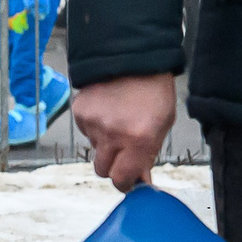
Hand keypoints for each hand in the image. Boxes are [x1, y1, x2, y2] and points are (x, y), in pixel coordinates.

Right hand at [71, 73, 176, 190]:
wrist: (133, 58)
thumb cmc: (154, 92)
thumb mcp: (162, 127)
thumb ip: (149, 155)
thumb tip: (139, 178)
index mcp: (139, 140)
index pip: (121, 179)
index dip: (125, 183)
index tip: (128, 180)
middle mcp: (113, 135)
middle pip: (102, 170)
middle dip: (113, 166)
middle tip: (123, 154)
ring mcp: (93, 123)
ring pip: (94, 150)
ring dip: (105, 144)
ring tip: (117, 122)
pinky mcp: (79, 112)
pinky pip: (85, 132)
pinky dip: (96, 127)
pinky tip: (107, 112)